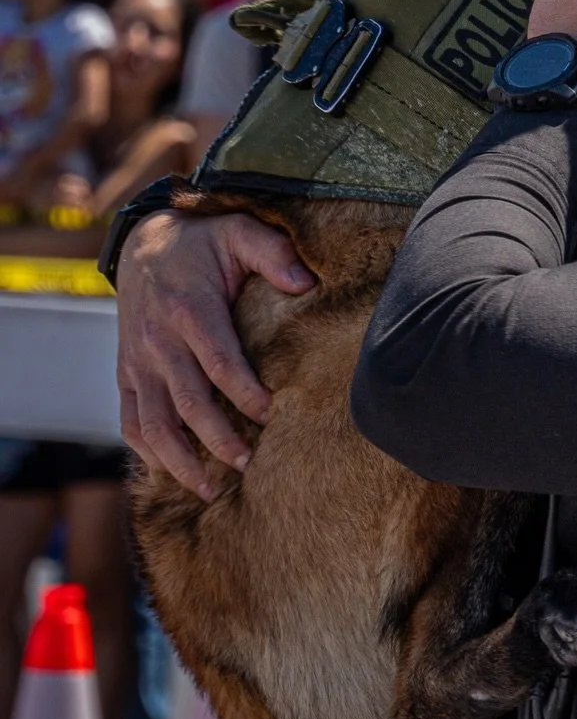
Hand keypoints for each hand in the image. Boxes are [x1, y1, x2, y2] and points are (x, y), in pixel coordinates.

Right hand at [116, 210, 314, 499]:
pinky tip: (172, 472)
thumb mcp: (238, 231)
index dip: (245, 394)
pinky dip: (147, 451)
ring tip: (210, 488)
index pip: (220, 363)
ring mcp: (138, 362)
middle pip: (188, 403)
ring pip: (153, 423)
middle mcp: (158, 341)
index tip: (272, 415)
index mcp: (190, 310)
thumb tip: (307, 283)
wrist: (143, 244)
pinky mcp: (126, 374)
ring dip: (179, 460)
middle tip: (248, 464)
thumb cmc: (202, 242)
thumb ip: (273, 252)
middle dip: (217, 440)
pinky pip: (130, 420)